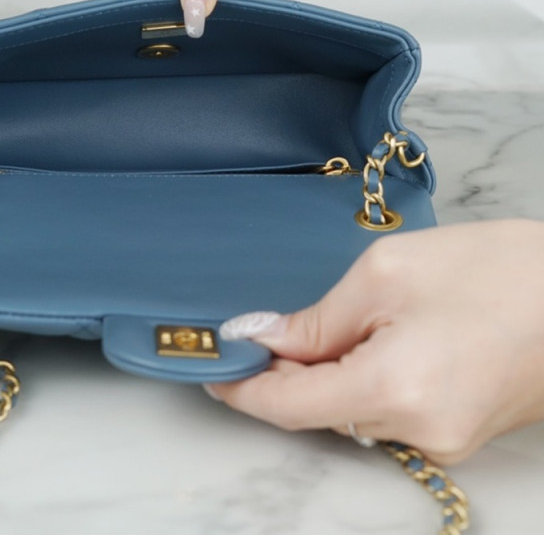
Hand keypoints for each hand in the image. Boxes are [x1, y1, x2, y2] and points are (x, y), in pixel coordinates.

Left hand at [207, 220, 543, 463]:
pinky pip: (385, 414)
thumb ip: (316, 319)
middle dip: (281, 373)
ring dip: (322, 375)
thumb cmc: (497, 269)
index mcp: (393, 389)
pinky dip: (359, 382)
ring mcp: (443, 440)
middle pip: (316, 410)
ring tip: (323, 326)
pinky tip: (364, 343)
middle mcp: (418, 431)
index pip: (288, 405)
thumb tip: (261, 336)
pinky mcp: (457, 433)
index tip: (212, 365)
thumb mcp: (387, 274)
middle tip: (257, 331)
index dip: (242, 387)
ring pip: (349, 412)